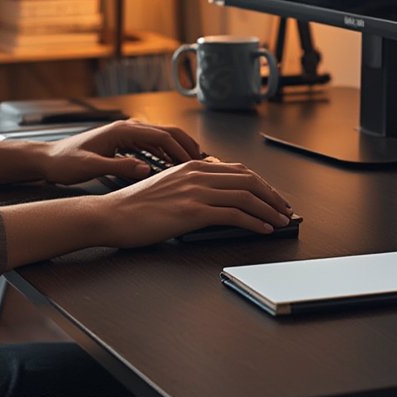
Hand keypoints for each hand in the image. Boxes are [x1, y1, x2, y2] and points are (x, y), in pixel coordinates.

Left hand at [39, 120, 202, 184]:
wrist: (48, 160)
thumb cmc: (65, 163)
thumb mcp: (91, 167)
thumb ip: (120, 167)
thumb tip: (146, 170)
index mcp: (122, 130)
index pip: (162, 136)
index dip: (181, 150)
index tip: (196, 164)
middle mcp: (127, 127)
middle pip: (167, 132)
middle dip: (187, 146)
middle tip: (204, 163)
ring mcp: (126, 133)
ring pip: (162, 138)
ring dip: (179, 149)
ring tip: (195, 165)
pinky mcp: (124, 142)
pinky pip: (152, 145)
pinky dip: (166, 153)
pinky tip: (173, 166)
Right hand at [99, 157, 293, 245]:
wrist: (111, 215)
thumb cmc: (134, 207)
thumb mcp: (168, 188)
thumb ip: (191, 187)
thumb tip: (215, 199)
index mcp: (191, 166)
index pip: (238, 170)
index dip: (261, 183)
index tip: (273, 195)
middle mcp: (196, 174)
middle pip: (248, 180)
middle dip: (271, 195)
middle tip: (285, 209)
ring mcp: (195, 191)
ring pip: (245, 196)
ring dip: (268, 210)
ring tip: (280, 221)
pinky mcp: (192, 211)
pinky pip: (234, 215)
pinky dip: (254, 222)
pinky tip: (263, 229)